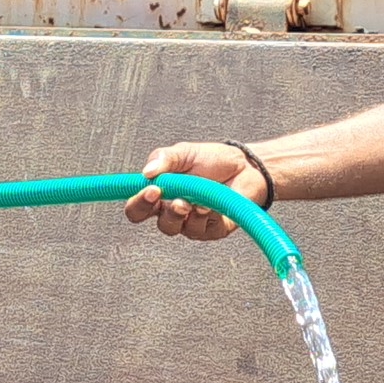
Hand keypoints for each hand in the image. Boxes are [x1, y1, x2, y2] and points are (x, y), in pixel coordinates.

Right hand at [128, 142, 269, 240]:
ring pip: (182, 230)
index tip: (151, 190)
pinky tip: (211, 204)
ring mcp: (193, 223)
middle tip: (177, 199)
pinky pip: (204, 230)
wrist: (246, 165)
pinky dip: (207, 216)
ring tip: (198, 200)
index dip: (138, 203)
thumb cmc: (212, 160)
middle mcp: (174, 212)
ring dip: (188, 214)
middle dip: (167, 213)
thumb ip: (164, 159)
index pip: (138, 208)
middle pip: (160, 225)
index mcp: (161, 194)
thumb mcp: (184, 152)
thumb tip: (147, 172)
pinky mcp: (212, 230)